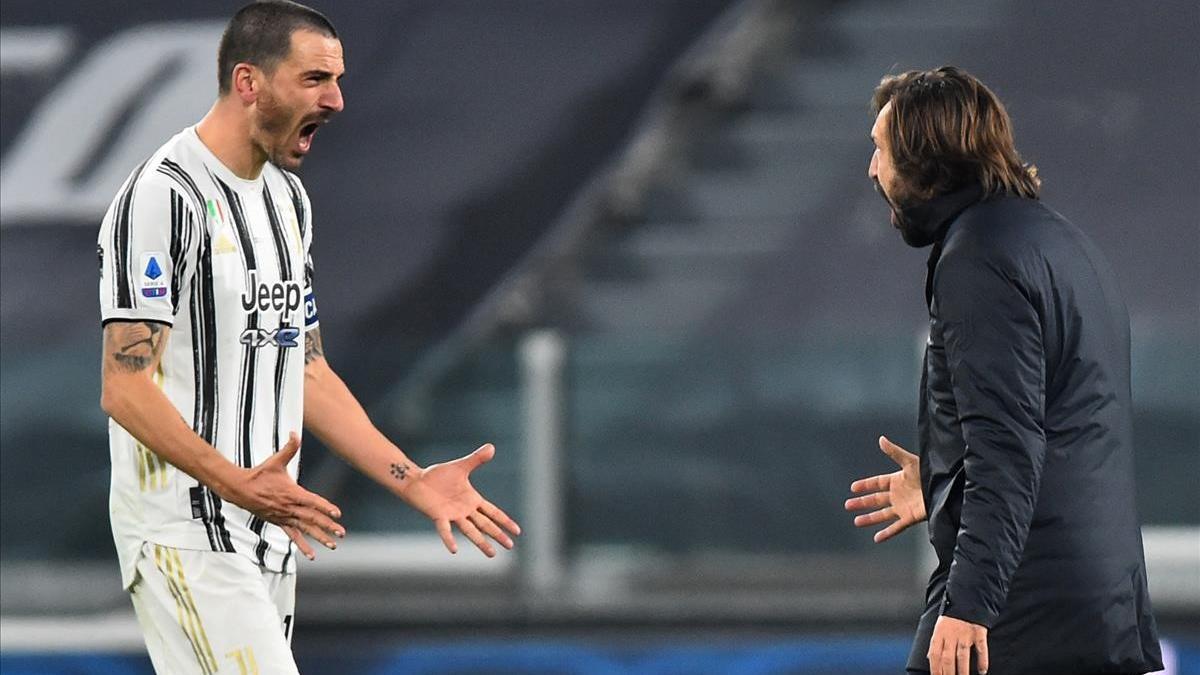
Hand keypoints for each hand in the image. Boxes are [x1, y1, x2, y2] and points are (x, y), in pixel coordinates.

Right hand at [221, 432, 344, 559]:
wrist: (240, 489)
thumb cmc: (260, 474)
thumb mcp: (276, 460)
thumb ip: (289, 448)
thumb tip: (295, 433)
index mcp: (292, 493)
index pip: (312, 502)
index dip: (325, 507)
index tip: (337, 513)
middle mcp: (290, 508)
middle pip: (312, 518)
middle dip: (327, 526)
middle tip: (341, 533)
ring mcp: (284, 517)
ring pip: (305, 529)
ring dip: (319, 537)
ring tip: (333, 545)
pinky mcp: (279, 523)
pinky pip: (293, 536)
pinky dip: (303, 545)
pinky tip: (311, 555)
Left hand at [401, 444, 520, 556]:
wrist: (417, 480)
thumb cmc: (439, 475)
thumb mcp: (461, 466)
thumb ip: (476, 459)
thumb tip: (491, 447)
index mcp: (472, 500)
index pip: (493, 512)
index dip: (505, 521)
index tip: (517, 531)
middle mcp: (465, 510)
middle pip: (485, 525)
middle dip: (498, 535)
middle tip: (510, 546)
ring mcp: (452, 514)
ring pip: (470, 531)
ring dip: (481, 542)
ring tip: (492, 554)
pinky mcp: (438, 515)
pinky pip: (445, 529)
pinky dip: (449, 539)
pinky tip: (454, 550)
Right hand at [844, 435, 925, 541]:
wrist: (945, 489)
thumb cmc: (929, 474)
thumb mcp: (910, 462)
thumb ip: (894, 453)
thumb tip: (881, 439)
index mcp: (897, 480)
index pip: (877, 483)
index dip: (865, 485)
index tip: (853, 488)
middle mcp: (898, 495)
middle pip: (876, 499)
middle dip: (862, 503)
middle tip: (848, 505)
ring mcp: (903, 507)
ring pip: (882, 514)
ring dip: (870, 518)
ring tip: (856, 522)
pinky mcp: (910, 518)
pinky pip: (896, 527)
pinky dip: (886, 533)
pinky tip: (876, 538)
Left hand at [928, 615, 988, 674]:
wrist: (967, 599)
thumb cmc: (952, 617)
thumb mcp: (939, 627)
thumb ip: (935, 643)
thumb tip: (930, 659)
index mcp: (939, 633)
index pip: (935, 655)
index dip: (935, 669)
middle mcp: (951, 634)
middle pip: (948, 658)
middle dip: (948, 673)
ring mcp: (965, 634)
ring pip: (962, 656)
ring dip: (963, 671)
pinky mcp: (978, 632)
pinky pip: (981, 649)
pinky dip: (982, 661)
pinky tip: (982, 671)